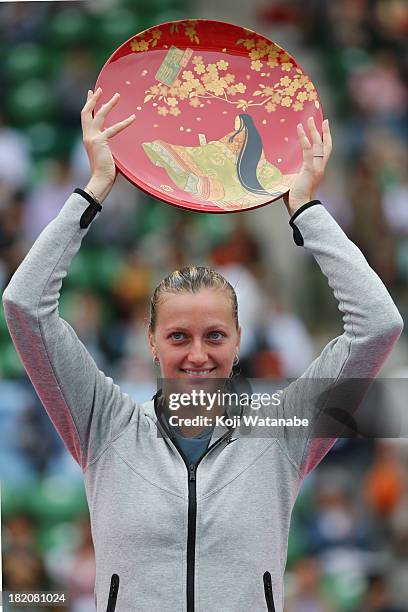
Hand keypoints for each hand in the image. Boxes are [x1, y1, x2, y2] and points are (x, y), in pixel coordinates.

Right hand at [81, 88, 135, 202]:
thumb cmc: (105, 172)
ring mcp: (92, 138)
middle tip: (99, 88)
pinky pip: (114, 129)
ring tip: (117, 96)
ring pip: (99, 116)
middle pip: (87, 112)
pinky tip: (133, 118)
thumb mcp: (105, 154)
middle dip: (93, 99)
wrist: (100, 180)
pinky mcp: (100, 141)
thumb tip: (117, 144)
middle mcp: (87, 136)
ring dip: (109, 104)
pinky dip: (124, 123)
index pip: (86, 118)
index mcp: (88, 138)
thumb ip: (107, 145)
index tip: (91, 93)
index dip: (89, 105)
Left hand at [283, 116, 331, 215]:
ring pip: (318, 145)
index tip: (323, 130)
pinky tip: (300, 128)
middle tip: (324, 120)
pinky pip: (308, 149)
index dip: (324, 141)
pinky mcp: (310, 168)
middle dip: (325, 132)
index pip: (323, 153)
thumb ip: (292, 173)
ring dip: (314, 131)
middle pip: (326, 146)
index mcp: (317, 171)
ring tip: (310, 119)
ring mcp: (317, 168)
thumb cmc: (294, 198)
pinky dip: (304, 137)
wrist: (300, 207)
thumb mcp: (294, 181)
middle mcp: (320, 168)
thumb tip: (281, 168)